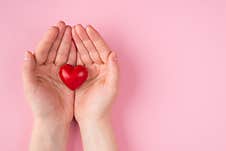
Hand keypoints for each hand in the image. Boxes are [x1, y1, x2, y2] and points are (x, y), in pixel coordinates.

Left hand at [22, 21, 75, 149]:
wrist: (54, 119)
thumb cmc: (41, 106)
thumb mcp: (31, 88)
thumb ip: (28, 71)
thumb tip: (27, 53)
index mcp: (38, 70)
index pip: (43, 50)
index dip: (49, 39)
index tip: (56, 28)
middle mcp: (48, 69)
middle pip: (55, 49)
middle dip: (60, 37)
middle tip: (67, 25)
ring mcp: (59, 73)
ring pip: (65, 54)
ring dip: (69, 43)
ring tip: (75, 32)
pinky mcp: (69, 78)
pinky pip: (73, 63)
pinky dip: (76, 54)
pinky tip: (80, 46)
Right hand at [72, 24, 118, 122]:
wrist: (92, 118)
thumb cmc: (103, 105)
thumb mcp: (111, 87)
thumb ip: (114, 70)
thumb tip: (114, 53)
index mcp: (107, 69)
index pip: (102, 50)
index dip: (96, 39)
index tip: (88, 28)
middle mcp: (99, 68)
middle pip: (92, 49)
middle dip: (85, 38)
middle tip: (77, 27)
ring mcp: (89, 72)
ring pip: (83, 54)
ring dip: (78, 43)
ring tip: (71, 32)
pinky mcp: (79, 77)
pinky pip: (75, 62)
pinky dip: (72, 53)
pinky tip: (67, 45)